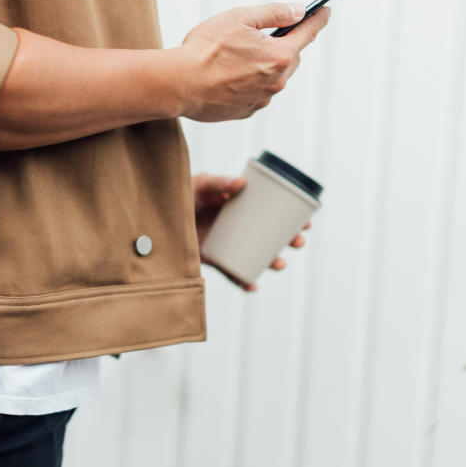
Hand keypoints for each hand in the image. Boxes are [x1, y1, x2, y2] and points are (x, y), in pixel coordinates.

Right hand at [175, 3, 330, 122]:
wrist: (177, 84)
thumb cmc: (203, 52)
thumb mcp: (240, 18)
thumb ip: (274, 13)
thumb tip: (297, 10)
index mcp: (279, 56)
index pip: (308, 32)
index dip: (318, 18)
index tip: (324, 12)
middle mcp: (276, 81)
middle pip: (290, 57)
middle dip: (281, 45)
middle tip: (259, 36)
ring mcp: (261, 99)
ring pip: (273, 77)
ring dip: (262, 66)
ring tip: (234, 58)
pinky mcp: (245, 111)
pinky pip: (256, 93)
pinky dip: (248, 83)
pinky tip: (227, 75)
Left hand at [192, 173, 310, 291]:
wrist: (158, 218)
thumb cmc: (181, 195)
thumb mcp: (200, 185)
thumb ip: (218, 182)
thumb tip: (242, 181)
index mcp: (241, 206)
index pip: (273, 212)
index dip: (292, 218)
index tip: (307, 222)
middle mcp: (238, 226)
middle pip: (271, 236)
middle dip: (289, 241)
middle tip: (298, 242)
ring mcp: (228, 243)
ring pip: (256, 256)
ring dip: (272, 262)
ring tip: (278, 263)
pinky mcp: (214, 258)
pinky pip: (232, 272)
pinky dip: (243, 281)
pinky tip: (252, 285)